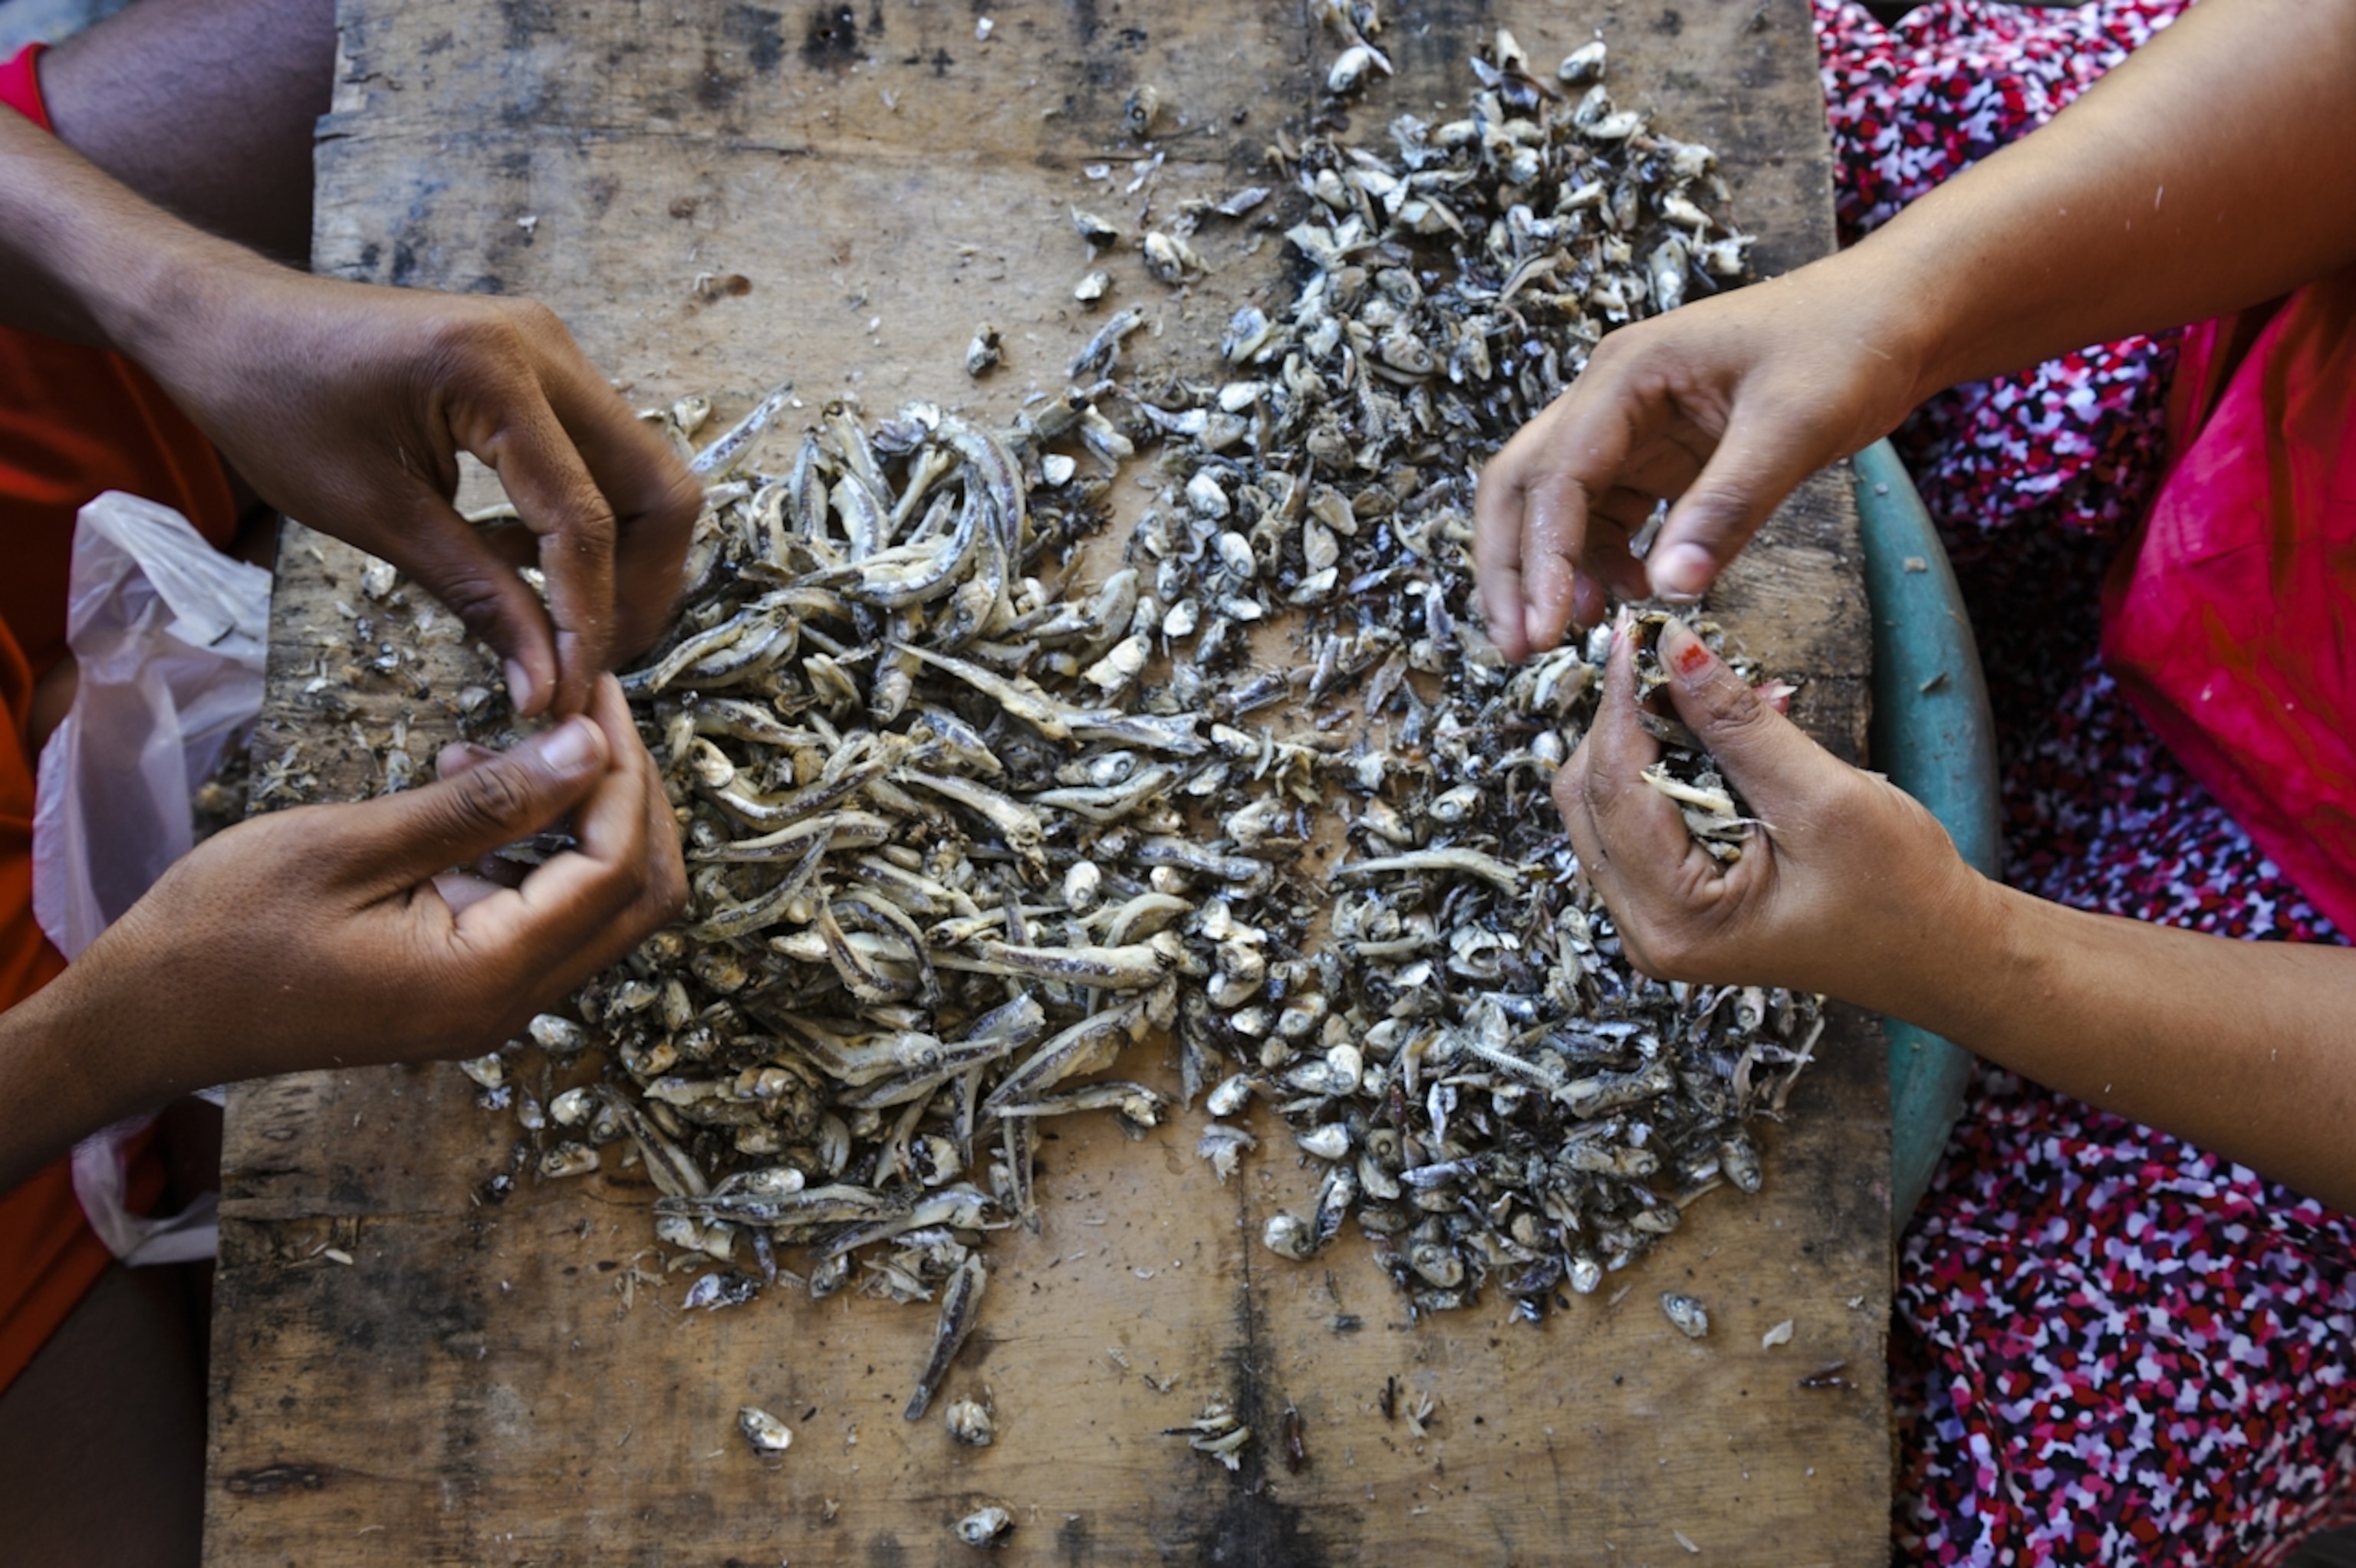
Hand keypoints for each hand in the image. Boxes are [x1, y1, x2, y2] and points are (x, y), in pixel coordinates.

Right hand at [57, 675, 683, 1091]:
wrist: (146, 1018)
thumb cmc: (223, 931)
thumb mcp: (353, 847)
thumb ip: (485, 804)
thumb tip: (591, 748)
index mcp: (489, 978)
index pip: (617, 870)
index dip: (625, 774)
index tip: (597, 691)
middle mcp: (510, 1005)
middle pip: (636, 897)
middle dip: (629, 795)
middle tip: (587, 708)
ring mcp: (491, 1003)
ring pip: (600, 905)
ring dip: (584, 817)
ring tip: (515, 738)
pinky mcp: (466, 986)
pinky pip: (542, 914)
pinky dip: (535, 847)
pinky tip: (468, 783)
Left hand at [141, 266, 701, 715]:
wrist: (225, 321)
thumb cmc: (272, 405)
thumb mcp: (372, 516)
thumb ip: (476, 597)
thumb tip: (545, 686)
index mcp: (494, 373)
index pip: (584, 518)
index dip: (586, 618)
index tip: (564, 694)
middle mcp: (547, 349)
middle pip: (658, 490)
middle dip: (639, 589)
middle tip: (589, 660)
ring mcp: (553, 352)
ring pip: (643, 478)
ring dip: (618, 560)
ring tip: (553, 620)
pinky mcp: (543, 369)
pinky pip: (602, 460)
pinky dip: (585, 524)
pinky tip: (520, 558)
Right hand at [1473, 256, 1927, 660]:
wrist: (1896, 314)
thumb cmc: (1848, 344)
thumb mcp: (1795, 426)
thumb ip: (1728, 507)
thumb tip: (1669, 592)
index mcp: (1628, 372)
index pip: (1557, 475)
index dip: (1543, 557)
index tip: (1545, 630)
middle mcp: (1611, 395)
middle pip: (1523, 485)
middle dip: (1512, 566)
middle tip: (1517, 644)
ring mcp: (1631, 425)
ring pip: (1556, 505)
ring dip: (1555, 568)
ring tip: (1580, 627)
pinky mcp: (1658, 454)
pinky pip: (1607, 513)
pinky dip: (1605, 559)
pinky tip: (1637, 591)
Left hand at [1555, 616, 1988, 1009]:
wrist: (1942, 953)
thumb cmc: (1901, 895)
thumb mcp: (1824, 797)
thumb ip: (1740, 725)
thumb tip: (1675, 650)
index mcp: (1675, 921)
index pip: (1614, 789)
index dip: (1621, 702)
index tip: (1635, 634)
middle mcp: (1647, 931)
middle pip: (1592, 798)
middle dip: (1628, 721)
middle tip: (1672, 657)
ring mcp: (1654, 921)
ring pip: (1609, 805)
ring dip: (1648, 741)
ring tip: (1708, 695)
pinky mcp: (1673, 904)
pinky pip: (1643, 821)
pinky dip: (1670, 769)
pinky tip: (1717, 737)